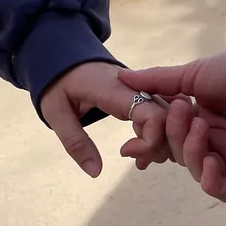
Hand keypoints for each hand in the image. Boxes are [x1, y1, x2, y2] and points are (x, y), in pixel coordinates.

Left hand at [40, 62, 171, 177]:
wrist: (62, 53)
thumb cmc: (58, 81)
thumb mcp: (56, 112)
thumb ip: (75, 142)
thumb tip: (95, 172)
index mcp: (115, 91)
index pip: (153, 116)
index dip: (149, 141)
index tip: (124, 153)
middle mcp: (136, 88)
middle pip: (167, 119)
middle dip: (159, 146)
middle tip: (136, 162)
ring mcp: (141, 89)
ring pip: (169, 116)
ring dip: (161, 141)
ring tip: (138, 159)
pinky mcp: (140, 93)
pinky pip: (161, 112)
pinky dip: (158, 132)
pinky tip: (142, 149)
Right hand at [118, 38, 225, 201]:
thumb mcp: (192, 75)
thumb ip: (157, 82)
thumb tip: (122, 78)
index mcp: (200, 119)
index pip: (166, 139)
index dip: (149, 143)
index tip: (129, 145)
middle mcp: (214, 140)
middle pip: (176, 154)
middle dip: (171, 137)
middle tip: (181, 112)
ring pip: (195, 170)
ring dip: (189, 151)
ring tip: (200, 126)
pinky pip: (224, 190)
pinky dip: (209, 181)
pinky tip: (208, 161)